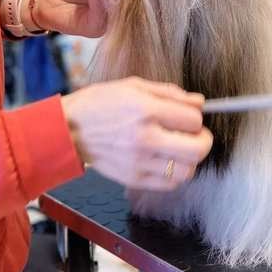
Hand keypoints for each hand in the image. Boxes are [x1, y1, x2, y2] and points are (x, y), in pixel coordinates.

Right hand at [61, 77, 212, 190]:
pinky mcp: (133, 179)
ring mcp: (139, 162)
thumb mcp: (134, 86)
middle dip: (204, 140)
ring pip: (187, 171)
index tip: (189, 115)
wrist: (67, 130)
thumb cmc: (100, 104)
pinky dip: (175, 174)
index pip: (194, 120)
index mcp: (146, 111)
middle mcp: (145, 139)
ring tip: (180, 149)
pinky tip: (167, 161)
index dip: (197, 117)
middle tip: (196, 135)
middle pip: (198, 149)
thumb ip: (170, 93)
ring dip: (190, 160)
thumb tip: (199, 103)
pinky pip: (169, 184)